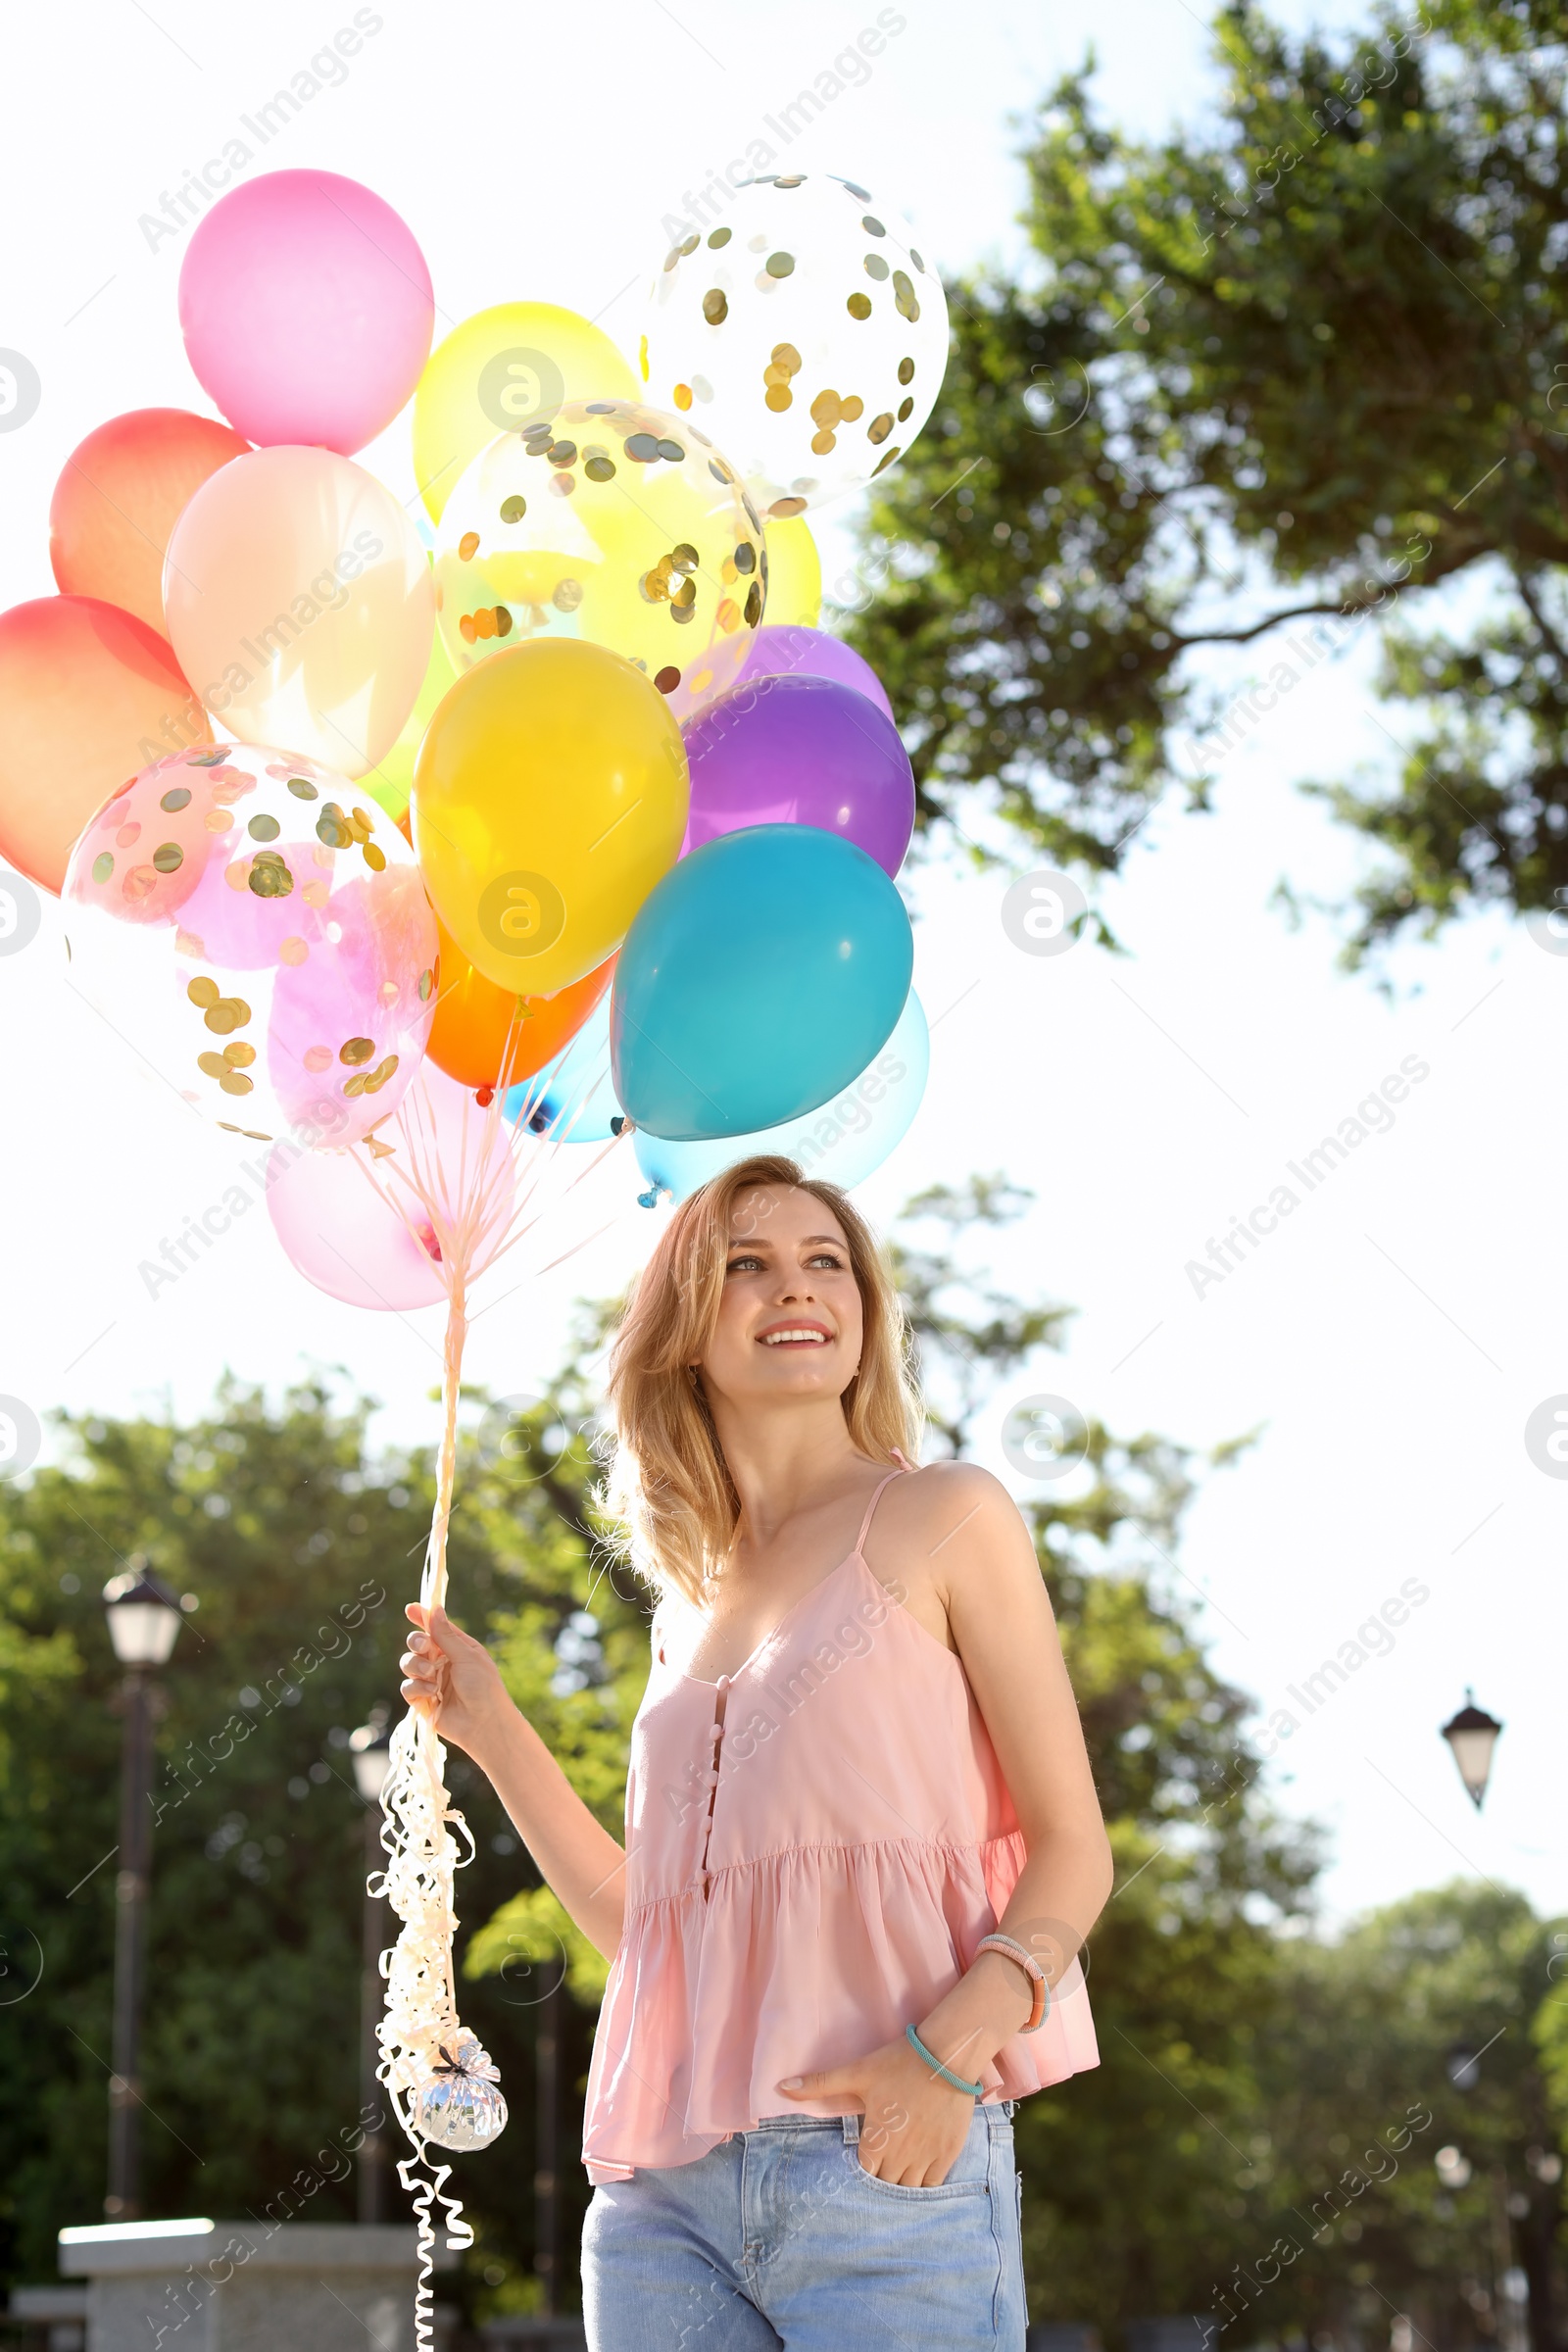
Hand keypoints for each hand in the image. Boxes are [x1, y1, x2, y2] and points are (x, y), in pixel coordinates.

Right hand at [399, 1603, 513, 1763]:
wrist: (484, 1724)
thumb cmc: (483, 1687)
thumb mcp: (467, 1656)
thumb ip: (446, 1635)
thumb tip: (435, 1608)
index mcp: (456, 1648)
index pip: (435, 1628)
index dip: (422, 1617)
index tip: (410, 1609)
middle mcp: (441, 1662)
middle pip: (416, 1644)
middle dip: (416, 1642)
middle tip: (424, 1646)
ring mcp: (431, 1681)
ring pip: (408, 1664)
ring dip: (416, 1666)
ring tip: (431, 1674)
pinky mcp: (423, 1700)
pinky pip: (408, 1687)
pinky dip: (417, 1687)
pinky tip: (431, 1693)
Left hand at [777, 2033, 976, 2186]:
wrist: (946, 2055)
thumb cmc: (899, 2063)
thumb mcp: (857, 2071)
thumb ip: (819, 2083)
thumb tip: (781, 2087)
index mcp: (875, 2139)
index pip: (862, 2174)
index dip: (860, 2169)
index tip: (862, 2161)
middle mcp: (899, 2155)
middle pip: (884, 2185)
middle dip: (880, 2178)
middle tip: (880, 2166)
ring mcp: (926, 2156)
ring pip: (909, 2190)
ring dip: (901, 2184)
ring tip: (898, 2171)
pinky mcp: (948, 2153)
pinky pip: (934, 2185)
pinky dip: (925, 2185)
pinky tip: (920, 2173)